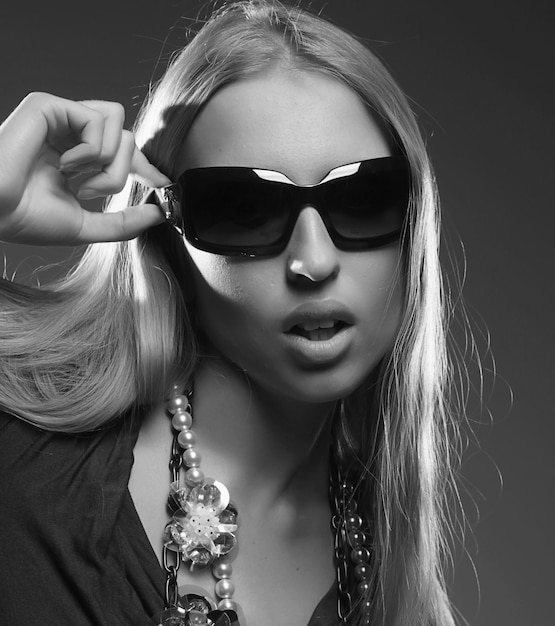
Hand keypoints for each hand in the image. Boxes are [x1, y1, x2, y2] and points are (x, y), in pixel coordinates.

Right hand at [0, 92, 170, 244]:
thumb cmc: (30, 219)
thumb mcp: (87, 225)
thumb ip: (123, 222)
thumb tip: (159, 214)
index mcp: (78, 158)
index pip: (124, 152)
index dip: (147, 167)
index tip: (162, 185)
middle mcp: (72, 136)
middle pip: (129, 141)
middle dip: (118, 175)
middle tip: (88, 191)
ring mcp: (61, 119)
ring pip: (121, 127)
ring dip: (106, 163)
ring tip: (75, 178)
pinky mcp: (49, 106)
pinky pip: (98, 120)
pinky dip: (89, 151)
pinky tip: (65, 164)